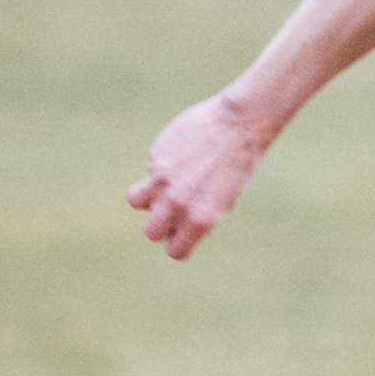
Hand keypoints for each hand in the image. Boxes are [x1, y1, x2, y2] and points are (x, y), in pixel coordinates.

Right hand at [128, 94, 269, 259]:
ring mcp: (162, 180)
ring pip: (136, 201)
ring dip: (147, 198)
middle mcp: (178, 203)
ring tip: (165, 185)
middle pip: (151, 232)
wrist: (238, 124)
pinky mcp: (155, 158)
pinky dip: (159, 168)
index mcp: (200, 219)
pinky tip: (181, 155)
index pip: (175, 251)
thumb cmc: (237, 164)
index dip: (178, 243)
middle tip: (174, 209)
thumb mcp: (223, 200)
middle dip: (160, 224)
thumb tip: (171, 226)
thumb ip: (196, 216)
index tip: (183, 233)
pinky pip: (150, 171)